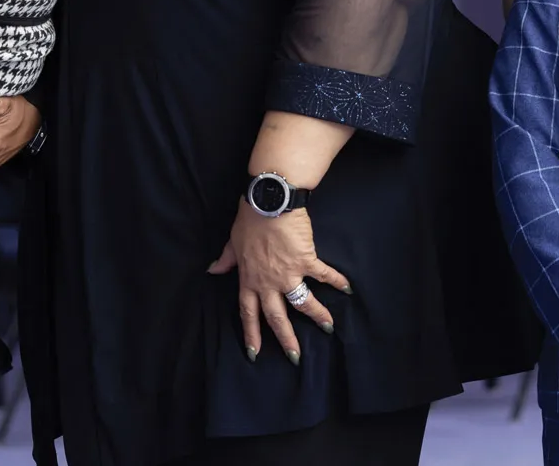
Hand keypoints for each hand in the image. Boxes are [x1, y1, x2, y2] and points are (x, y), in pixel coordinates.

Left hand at [207, 200, 350, 365]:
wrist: (269, 201)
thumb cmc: (249, 219)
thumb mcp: (232, 242)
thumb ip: (226, 260)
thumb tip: (212, 270)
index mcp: (249, 279)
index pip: (248, 312)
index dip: (251, 333)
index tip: (254, 353)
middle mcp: (268, 282)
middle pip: (276, 317)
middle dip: (286, 339)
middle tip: (295, 357)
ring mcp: (288, 273)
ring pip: (303, 303)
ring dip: (317, 316)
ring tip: (328, 328)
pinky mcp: (306, 261)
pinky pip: (323, 275)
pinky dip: (336, 281)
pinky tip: (346, 289)